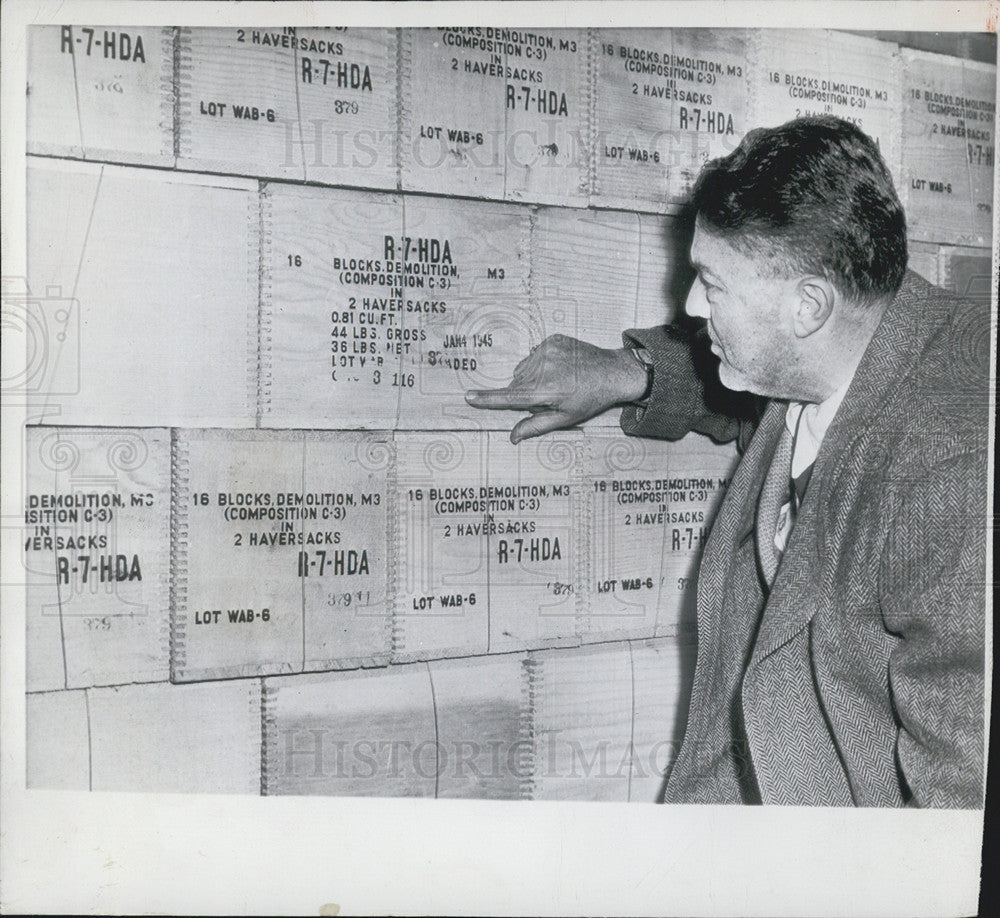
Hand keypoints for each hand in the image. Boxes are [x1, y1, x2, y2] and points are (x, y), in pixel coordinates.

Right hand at [465, 334, 648, 442]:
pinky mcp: (552, 340)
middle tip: (550, 396)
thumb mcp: (565, 418)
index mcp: (547, 390)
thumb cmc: (590, 398)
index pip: (510, 397)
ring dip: (531, 378)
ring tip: (556, 381)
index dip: (487, 399)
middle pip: (516, 385)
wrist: (612, 372)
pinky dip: (540, 363)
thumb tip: (513, 437)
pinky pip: (533, 355)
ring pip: (523, 370)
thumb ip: (536, 426)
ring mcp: (548, 350)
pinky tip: (559, 368)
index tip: (468, 397)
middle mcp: (544, 368)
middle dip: (525, 393)